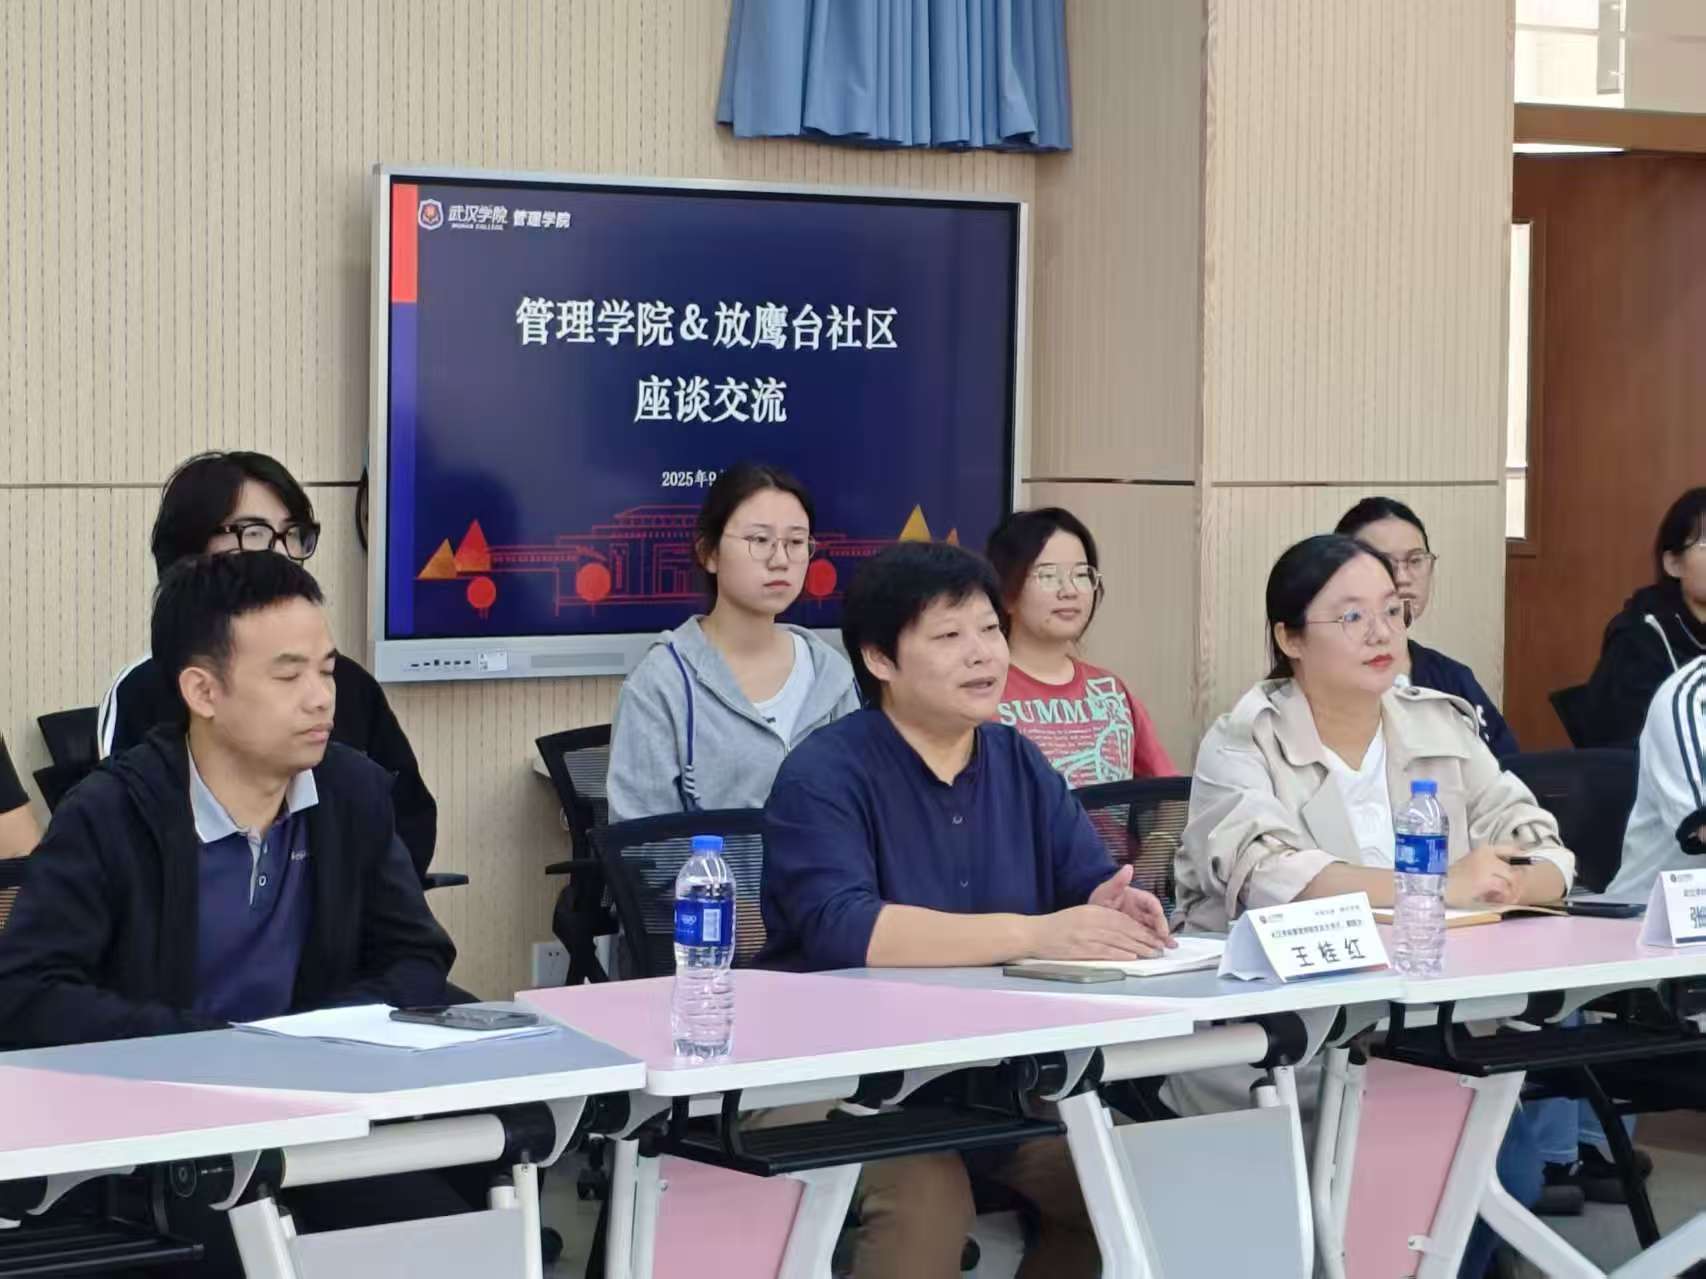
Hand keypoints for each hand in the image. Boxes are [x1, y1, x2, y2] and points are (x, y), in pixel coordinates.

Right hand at [1024, 903, 1166, 960]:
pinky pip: (1105, 951)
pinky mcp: (1081, 949)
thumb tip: (1122, 925)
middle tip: (1160, 945)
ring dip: (1138, 947)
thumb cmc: (1058, 926)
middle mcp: (1092, 920)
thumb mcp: (1080, 914)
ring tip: (1152, 953)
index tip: (1154, 934)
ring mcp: (1087, 935)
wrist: (1035, 934)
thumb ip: (1100, 917)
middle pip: (1124, 929)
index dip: (1140, 927)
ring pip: (1118, 941)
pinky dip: (1120, 954)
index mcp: (1093, 910)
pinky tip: (1132, 957)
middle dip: (1145, 938)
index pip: (1122, 919)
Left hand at [1088, 865, 1176, 948]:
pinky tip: (1162, 951)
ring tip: (1171, 947)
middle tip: (1166, 940)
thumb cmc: (1100, 899)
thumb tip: (1128, 868)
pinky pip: (1147, 937)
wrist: (1089, 913)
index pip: (1152, 903)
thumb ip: (1118, 881)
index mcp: (1137, 898)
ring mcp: (1139, 922)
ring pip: (1154, 929)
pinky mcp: (1135, 932)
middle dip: (1163, 928)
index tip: (1160, 922)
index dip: (1158, 913)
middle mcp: (1141, 910)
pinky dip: (1154, 943)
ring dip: (1163, 937)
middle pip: (1156, 918)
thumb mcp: (1106, 890)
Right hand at [1445, 845, 1522, 907]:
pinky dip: (1504, 896)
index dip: (1522, 857)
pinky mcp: (1486, 880)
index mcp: (1483, 849)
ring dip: (1512, 891)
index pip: (1511, 849)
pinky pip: (1504, 889)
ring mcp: (1486, 867)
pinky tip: (1497, 900)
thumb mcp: (1472, 866)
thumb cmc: (1453, 878)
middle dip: (1518, 881)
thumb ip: (1490, 866)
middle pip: (1515, 867)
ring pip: (1512, 879)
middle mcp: (1487, 855)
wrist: (1440, 885)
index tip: (1526, 867)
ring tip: (1506, 898)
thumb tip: (1515, 875)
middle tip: (1515, 892)